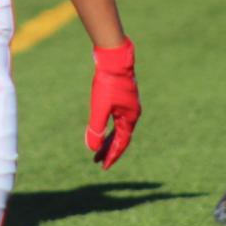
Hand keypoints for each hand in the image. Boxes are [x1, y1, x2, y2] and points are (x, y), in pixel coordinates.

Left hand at [86, 39, 140, 169]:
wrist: (114, 58)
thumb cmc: (108, 83)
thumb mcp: (100, 108)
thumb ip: (96, 128)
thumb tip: (93, 148)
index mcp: (130, 118)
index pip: (122, 143)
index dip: (112, 155)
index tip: (103, 166)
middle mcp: (132, 113)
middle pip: (120, 137)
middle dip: (108, 149)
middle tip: (96, 160)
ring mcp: (128, 104)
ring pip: (118, 127)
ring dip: (108, 138)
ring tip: (97, 148)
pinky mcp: (122, 96)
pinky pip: (116, 118)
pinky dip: (109, 126)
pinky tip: (102, 127)